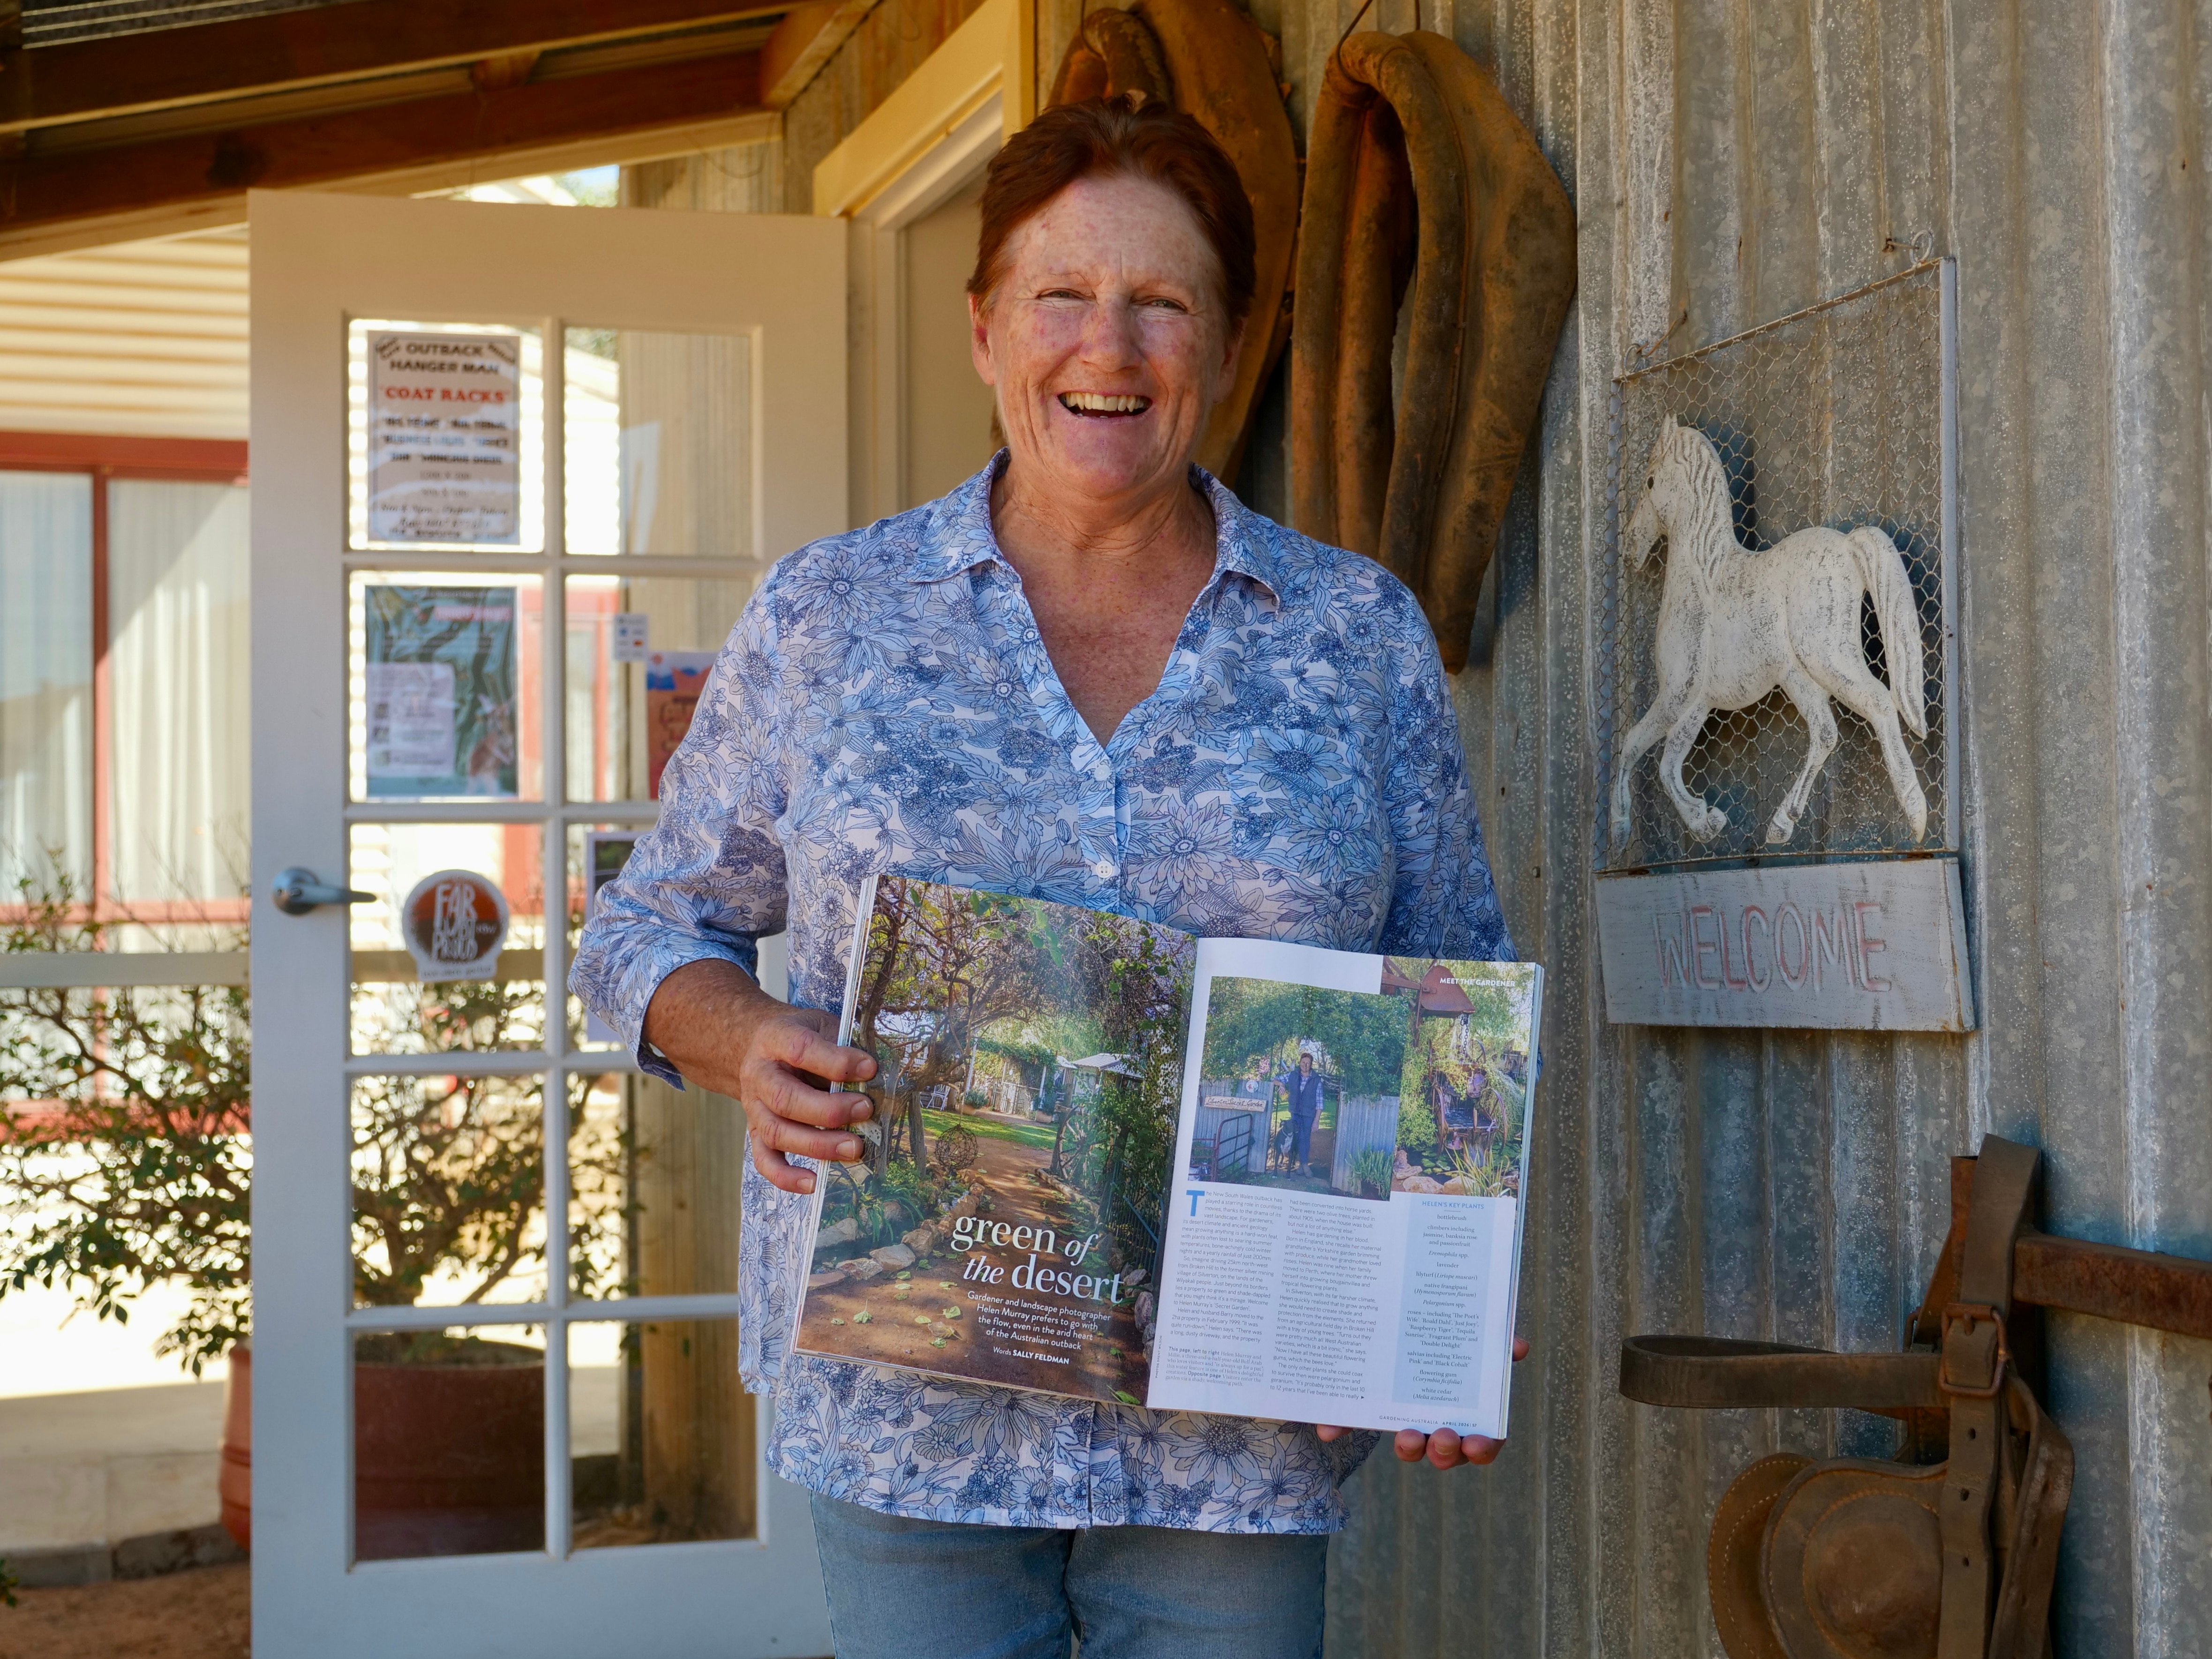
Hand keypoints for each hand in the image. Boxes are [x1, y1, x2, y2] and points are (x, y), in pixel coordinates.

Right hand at [640, 958, 876, 1194]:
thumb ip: (843, 1045)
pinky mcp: (755, 1132)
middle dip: (829, 1110)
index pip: (801, 1050)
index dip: (836, 1061)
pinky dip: (786, 1177)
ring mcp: (753, 1107)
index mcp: (775, 1039)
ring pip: (777, 1132)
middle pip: (786, 1099)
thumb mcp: (820, 1024)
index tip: (870, 1068)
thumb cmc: (802, 1036)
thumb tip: (875, 1075)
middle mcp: (758, 1075)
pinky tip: (814, 1183)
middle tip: (865, 1111)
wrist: (759, 1045)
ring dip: (817, 1144)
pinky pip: (764, 1160)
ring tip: (855, 1148)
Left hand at [1313, 1335, 1529, 1468]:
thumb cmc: (1442, 1338)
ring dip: (1410, 1447)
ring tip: (1407, 1436)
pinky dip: (1338, 1424)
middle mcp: (1436, 1423)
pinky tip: (1328, 1428)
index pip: (1482, 1439)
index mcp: (1464, 1410)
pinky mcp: (1365, 1408)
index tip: (1475, 1444)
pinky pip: (1352, 1421)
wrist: (1393, 1320)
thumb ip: (1496, 1344)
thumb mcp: (1472, 1338)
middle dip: (1445, 1451)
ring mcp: (1401, 1417)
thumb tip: (1519, 1346)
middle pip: (1446, 1451)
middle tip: (1441, 1438)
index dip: (1482, 1447)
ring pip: (1409, 1446)